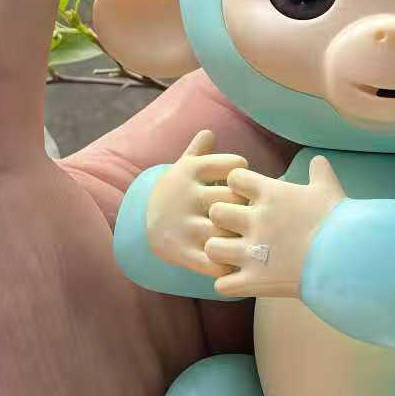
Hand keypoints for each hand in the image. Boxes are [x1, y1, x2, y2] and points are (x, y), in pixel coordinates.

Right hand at [144, 129, 247, 275]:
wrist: (140, 223)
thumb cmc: (176, 193)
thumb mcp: (183, 169)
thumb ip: (198, 151)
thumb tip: (209, 132)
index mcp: (191, 171)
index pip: (233, 166)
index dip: (245, 176)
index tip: (243, 184)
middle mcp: (187, 196)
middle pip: (233, 199)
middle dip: (247, 209)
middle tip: (254, 216)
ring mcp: (183, 225)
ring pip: (224, 230)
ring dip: (239, 236)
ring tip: (249, 239)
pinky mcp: (181, 251)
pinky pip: (211, 260)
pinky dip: (227, 263)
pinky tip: (235, 260)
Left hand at [205, 155, 345, 298]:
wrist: (347, 256)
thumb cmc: (339, 220)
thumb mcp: (330, 190)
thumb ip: (320, 173)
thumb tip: (319, 160)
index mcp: (271, 194)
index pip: (234, 179)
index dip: (237, 186)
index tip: (247, 195)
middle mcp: (255, 220)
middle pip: (215, 211)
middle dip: (222, 219)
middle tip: (235, 227)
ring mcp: (252, 252)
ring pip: (212, 248)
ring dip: (219, 252)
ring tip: (232, 257)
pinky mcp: (255, 280)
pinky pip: (223, 285)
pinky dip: (229, 284)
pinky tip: (240, 281)